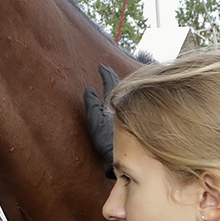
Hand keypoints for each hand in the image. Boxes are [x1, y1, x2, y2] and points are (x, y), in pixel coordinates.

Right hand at [83, 64, 118, 178]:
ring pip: (124, 92)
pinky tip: (121, 96)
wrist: (122, 154)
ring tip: (113, 79)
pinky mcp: (129, 119)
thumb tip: (89, 89)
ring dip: (118, 84)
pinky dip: (122, 94)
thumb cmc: (106, 138)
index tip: (101, 66)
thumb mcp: (93, 119)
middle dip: (111, 76)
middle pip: (119, 85)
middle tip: (106, 68)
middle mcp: (122, 104)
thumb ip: (91, 102)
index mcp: (114, 102)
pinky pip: (127, 100)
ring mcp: (126, 112)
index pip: (110, 83)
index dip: (105, 73)